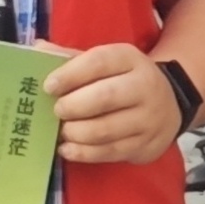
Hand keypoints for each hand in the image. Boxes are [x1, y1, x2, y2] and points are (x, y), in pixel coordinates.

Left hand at [46, 43, 185, 166]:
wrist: (168, 105)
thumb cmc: (123, 80)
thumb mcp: (106, 62)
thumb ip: (72, 58)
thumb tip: (36, 50)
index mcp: (130, 59)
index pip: (99, 62)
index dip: (71, 74)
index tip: (48, 86)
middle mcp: (145, 86)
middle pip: (105, 97)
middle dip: (73, 106)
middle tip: (57, 111)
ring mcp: (148, 119)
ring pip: (106, 129)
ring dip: (76, 133)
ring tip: (62, 131)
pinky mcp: (145, 145)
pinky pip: (110, 152)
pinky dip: (83, 153)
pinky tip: (67, 149)